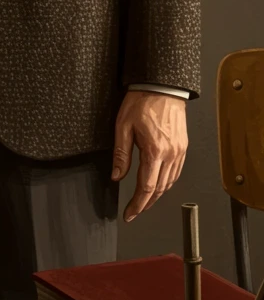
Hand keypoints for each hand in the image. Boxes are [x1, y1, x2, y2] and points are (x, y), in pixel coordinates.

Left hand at [111, 90, 187, 222]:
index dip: (137, 204)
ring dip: (157, 195)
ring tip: (145, 201)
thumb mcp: (123, 126)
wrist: (162, 85)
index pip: (147, 187)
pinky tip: (160, 184)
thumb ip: (121, 154)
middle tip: (135, 211)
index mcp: (154, 151)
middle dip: (146, 204)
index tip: (130, 213)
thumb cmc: (142, 101)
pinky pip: (177, 171)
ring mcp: (179, 151)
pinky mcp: (183, 146)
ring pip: (170, 182)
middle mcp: (170, 154)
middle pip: (160, 189)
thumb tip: (117, 175)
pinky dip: (167, 182)